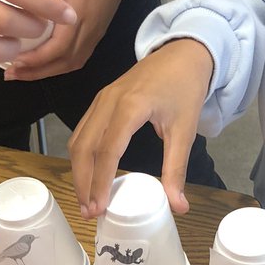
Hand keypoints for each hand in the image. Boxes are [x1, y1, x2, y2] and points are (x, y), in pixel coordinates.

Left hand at [5, 0, 155, 82]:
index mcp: (79, 13)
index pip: (57, 47)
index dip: (34, 59)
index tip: (12, 62)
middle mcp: (90, 29)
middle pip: (64, 62)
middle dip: (37, 72)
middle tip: (11, 74)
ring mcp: (96, 33)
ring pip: (73, 63)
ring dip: (48, 71)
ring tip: (24, 73)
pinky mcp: (98, 32)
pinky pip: (79, 57)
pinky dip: (61, 65)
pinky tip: (44, 63)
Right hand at [69, 38, 212, 217]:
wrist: (182, 53)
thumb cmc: (185, 88)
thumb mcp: (185, 130)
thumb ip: (177, 169)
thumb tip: (179, 206)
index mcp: (131, 106)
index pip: (108, 150)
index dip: (101, 181)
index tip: (99, 207)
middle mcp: (109, 101)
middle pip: (85, 147)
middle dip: (84, 182)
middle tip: (89, 212)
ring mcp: (101, 99)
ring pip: (78, 140)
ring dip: (79, 172)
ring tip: (86, 200)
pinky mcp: (100, 101)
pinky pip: (82, 131)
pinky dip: (81, 156)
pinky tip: (87, 175)